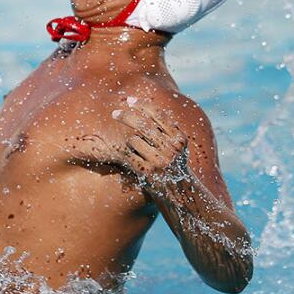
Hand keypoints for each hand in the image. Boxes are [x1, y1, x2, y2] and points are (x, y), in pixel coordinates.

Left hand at [69, 101, 191, 184]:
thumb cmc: (175, 165)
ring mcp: (159, 161)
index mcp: (179, 139)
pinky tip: (123, 153)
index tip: (130, 100)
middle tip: (114, 113)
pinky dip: (123, 151)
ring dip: (129, 142)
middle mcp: (171, 149)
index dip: (143, 105)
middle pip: (143, 125)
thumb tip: (146, 106)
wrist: (179, 193)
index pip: (159, 115)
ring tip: (136, 151)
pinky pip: (128, 154)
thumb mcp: (178, 146)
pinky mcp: (147, 172)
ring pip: (134, 140)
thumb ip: (167, 129)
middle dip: (126, 116)